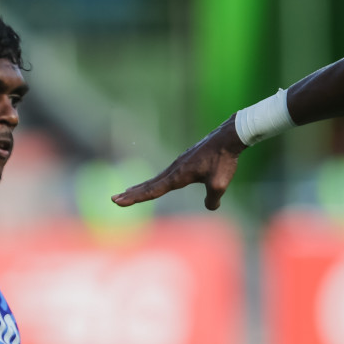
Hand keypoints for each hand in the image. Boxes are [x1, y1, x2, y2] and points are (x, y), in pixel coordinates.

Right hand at [112, 117, 246, 209]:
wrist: (229, 137)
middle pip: (149, 184)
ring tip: (129, 191)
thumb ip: (212, 199)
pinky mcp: (187, 160)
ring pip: (158, 178)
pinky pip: (168, 173)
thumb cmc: (224, 160)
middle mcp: (175, 169)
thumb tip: (211, 206)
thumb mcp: (219, 184)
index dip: (134, 198)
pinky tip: (159, 182)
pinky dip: (157, 180)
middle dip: (132, 193)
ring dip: (143, 186)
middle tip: (114, 198)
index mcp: (178, 175)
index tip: (117, 201)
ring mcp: (180, 163)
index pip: (152, 191)